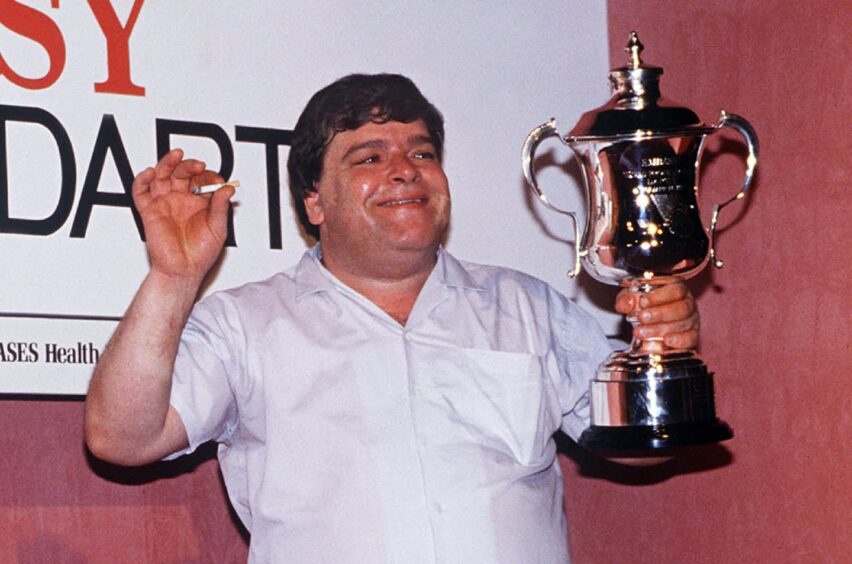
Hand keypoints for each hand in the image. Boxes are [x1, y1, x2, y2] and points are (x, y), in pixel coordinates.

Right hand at [132, 149, 235, 280]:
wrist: (184, 271)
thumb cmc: (201, 253)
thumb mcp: (218, 228)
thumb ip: (221, 207)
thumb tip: (228, 188)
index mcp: (199, 202)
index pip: (202, 179)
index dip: (209, 176)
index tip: (217, 180)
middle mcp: (181, 199)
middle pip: (182, 173)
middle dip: (189, 166)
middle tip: (198, 166)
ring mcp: (165, 203)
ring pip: (161, 175)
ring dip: (167, 163)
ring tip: (176, 156)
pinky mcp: (149, 211)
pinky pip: (141, 192)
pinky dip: (142, 180)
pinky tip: (150, 173)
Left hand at [615, 282, 698, 349]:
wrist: (648, 325)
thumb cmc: (643, 306)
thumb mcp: (632, 299)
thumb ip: (628, 299)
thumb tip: (625, 303)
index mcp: (676, 288)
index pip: (676, 289)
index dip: (660, 296)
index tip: (643, 302)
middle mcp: (687, 303)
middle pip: (681, 307)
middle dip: (660, 314)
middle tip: (641, 318)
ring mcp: (692, 320)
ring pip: (683, 324)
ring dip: (661, 329)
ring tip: (642, 332)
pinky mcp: (692, 336)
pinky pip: (690, 338)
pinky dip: (679, 340)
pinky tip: (666, 341)